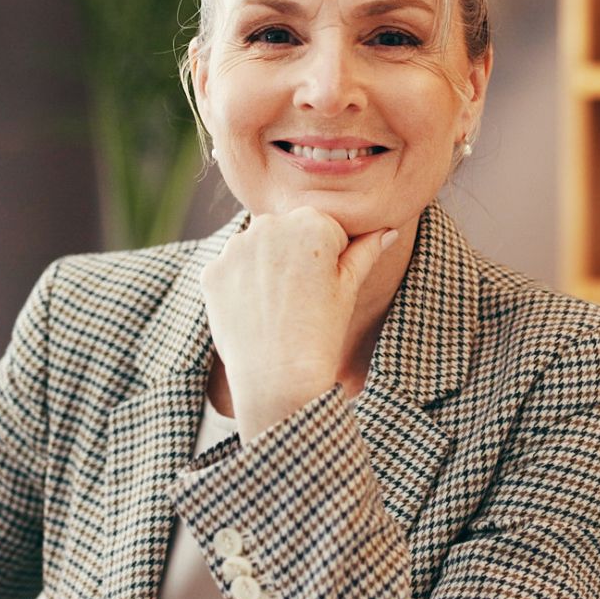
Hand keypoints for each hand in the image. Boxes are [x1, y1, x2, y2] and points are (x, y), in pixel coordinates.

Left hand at [201, 206, 395, 439]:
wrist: (279, 376)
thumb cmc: (321, 332)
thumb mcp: (349, 288)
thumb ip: (366, 251)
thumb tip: (387, 231)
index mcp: (311, 222)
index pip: (322, 227)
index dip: (327, 259)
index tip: (322, 287)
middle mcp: (268, 224)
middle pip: (285, 233)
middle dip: (293, 257)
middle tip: (299, 299)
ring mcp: (235, 248)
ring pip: (255, 249)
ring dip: (264, 268)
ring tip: (276, 306)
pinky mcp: (212, 271)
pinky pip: (229, 271)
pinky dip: (239, 288)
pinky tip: (252, 312)